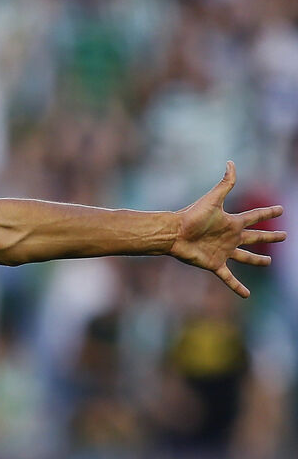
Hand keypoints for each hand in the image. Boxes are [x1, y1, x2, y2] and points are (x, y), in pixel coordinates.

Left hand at [169, 161, 285, 297]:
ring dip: (257, 260)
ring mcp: (223, 252)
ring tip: (268, 262)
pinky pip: (229, 278)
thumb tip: (231, 163)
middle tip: (284, 236)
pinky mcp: (215, 264)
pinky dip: (237, 287)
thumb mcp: (212, 199)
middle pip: (255, 237)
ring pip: (245, 257)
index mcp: (231, 222)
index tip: (281, 210)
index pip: (255, 217)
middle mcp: (230, 237)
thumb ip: (225, 183)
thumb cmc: (191, 216)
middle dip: (269, 236)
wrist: (173, 233)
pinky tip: (246, 295)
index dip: (268, 213)